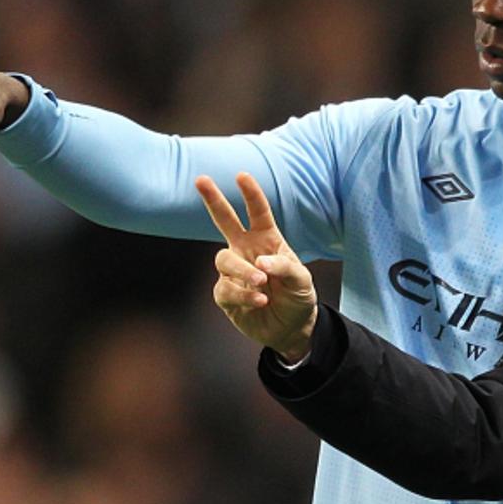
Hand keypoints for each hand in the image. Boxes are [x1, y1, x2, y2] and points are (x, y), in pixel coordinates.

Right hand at [196, 172, 317, 362]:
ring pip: (224, 259)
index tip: (241, 175)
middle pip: (225, 221)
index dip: (250, 194)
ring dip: (242, 270)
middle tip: (201, 179)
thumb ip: (284, 267)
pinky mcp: (226, 294)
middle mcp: (246, 250)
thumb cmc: (297, 296)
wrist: (290, 328)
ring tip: (262, 283)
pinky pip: (225, 289)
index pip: (257, 213)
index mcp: (266, 240)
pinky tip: (260, 301)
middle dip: (213, 200)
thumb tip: (260, 262)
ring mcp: (234, 272)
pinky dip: (243, 294)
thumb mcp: (301, 280)